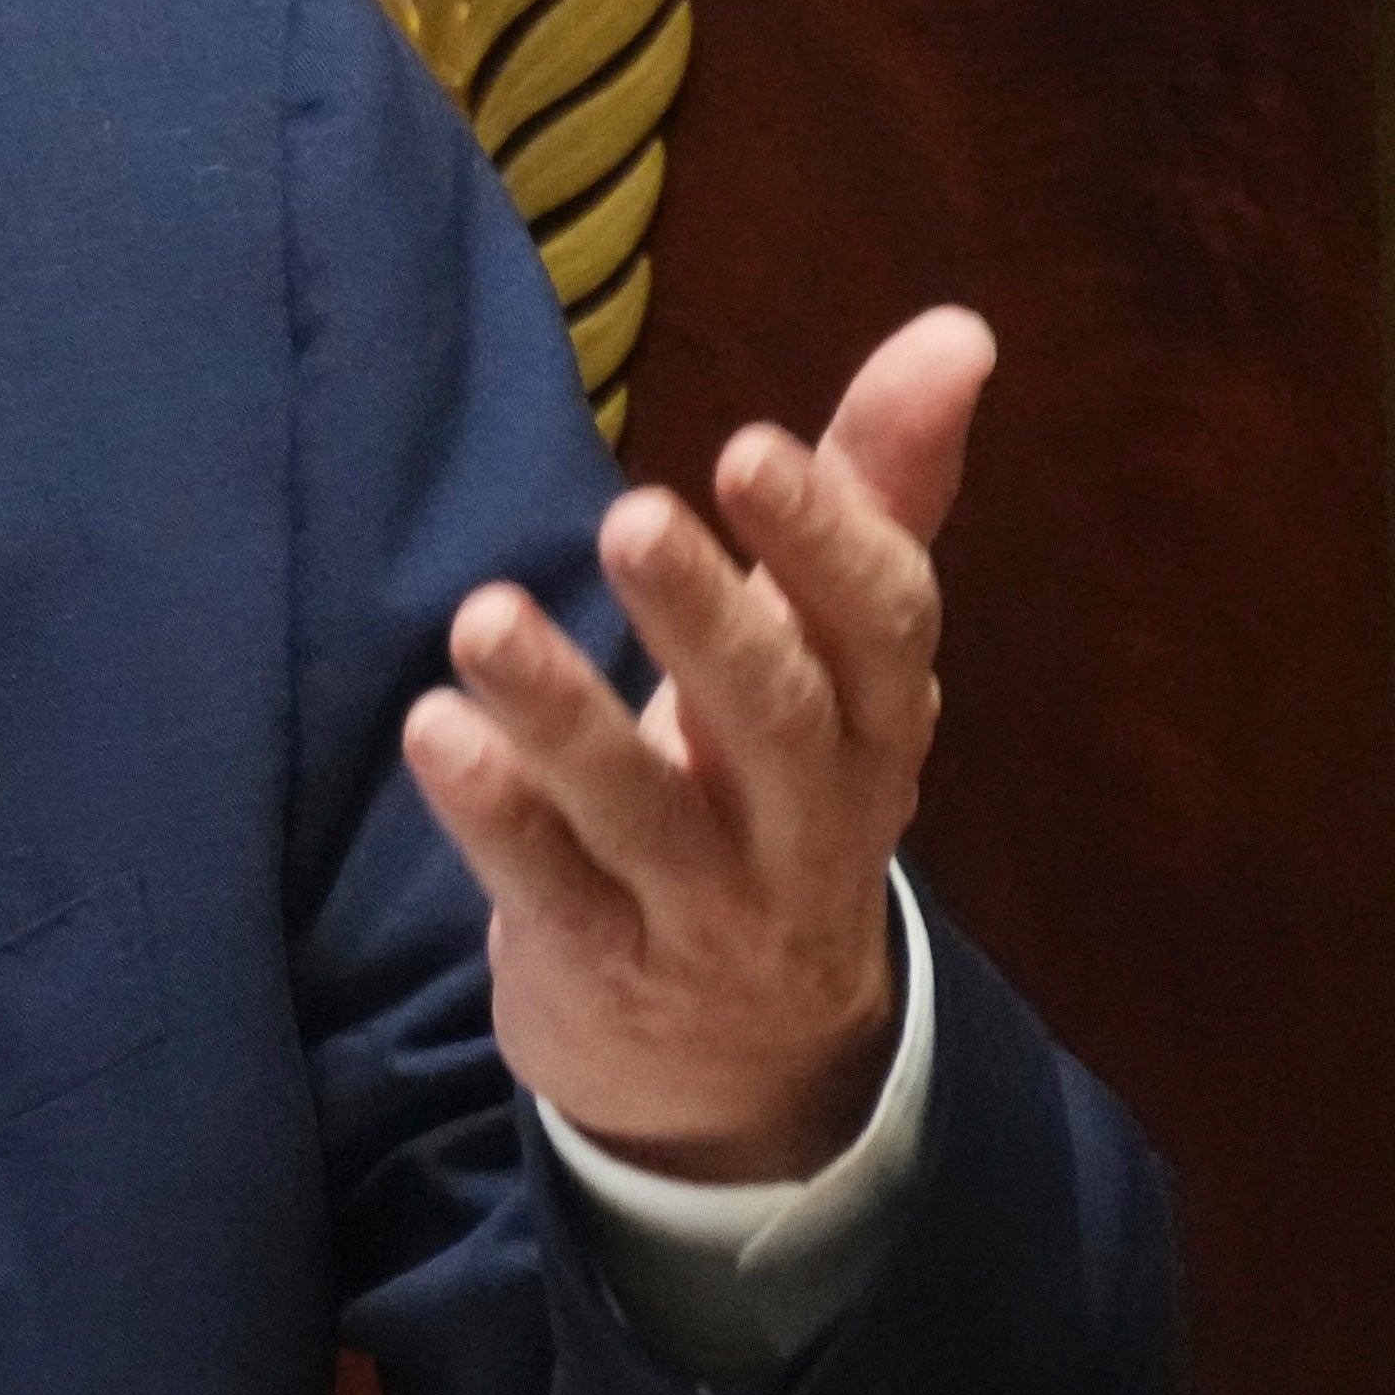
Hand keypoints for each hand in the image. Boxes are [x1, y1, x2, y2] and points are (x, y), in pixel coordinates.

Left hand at [400, 306, 992, 1187]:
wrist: (754, 1064)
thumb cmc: (780, 794)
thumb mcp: (840, 660)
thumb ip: (880, 493)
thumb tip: (958, 330)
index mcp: (875, 721)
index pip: (879, 628)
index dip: (826, 542)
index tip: (753, 448)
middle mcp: (810, 817)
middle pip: (771, 717)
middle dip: (707, 618)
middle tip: (632, 514)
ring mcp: (709, 904)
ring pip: (643, 810)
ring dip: (563, 713)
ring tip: (483, 620)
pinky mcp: (606, 966)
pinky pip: (553, 892)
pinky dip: (496, 817)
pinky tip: (437, 734)